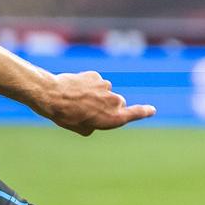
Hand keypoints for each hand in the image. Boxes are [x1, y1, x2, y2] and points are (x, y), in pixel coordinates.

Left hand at [36, 71, 154, 134]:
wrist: (52, 95)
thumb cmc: (65, 116)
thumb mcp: (80, 128)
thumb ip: (93, 124)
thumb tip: (93, 119)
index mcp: (113, 118)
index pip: (134, 114)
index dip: (143, 112)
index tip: (152, 109)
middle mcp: (114, 102)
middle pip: (117, 103)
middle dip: (107, 106)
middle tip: (87, 110)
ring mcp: (107, 87)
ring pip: (105, 92)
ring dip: (96, 95)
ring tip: (77, 99)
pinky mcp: (97, 77)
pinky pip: (95, 83)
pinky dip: (88, 86)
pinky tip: (75, 89)